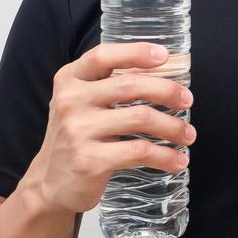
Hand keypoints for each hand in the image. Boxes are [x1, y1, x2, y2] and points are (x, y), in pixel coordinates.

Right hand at [22, 43, 195, 216]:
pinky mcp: (90, 160)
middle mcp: (70, 101)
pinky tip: (177, 160)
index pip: (103, 56)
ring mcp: (78, 131)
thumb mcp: (81, 103)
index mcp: (69, 80)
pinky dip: (165, 156)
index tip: (164, 55)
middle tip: (188, 101)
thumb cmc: (76, 136)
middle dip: (168, 91)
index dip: (135, 52)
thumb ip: (109, 84)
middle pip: (131, 85)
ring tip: (188, 135)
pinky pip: (140, 151)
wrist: (49, 185)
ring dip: (173, 126)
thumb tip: (162, 70)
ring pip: (141, 118)